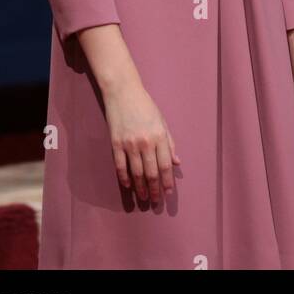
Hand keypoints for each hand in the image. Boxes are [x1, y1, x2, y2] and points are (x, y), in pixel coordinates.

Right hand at [103, 80, 180, 202]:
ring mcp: (130, 144)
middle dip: (154, 189)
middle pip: (151, 173)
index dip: (167, 182)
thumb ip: (169, 143)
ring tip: (143, 197)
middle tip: (155, 201)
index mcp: (160, 136)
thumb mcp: (162, 121)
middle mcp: (146, 142)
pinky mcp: (116, 144)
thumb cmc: (145, 106)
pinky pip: (120, 166)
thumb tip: (176, 162)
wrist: (123, 93)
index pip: (165, 165)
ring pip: (136, 173)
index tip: (168, 193)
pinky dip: (124, 178)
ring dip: (140, 188)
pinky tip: (128, 185)